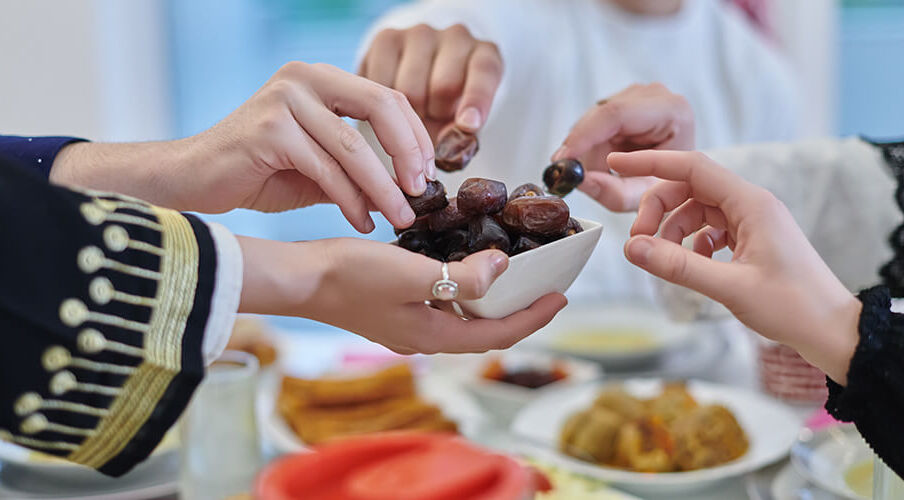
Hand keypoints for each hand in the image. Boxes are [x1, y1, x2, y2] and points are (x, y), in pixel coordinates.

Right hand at [52, 62, 434, 232]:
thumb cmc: (259, 172)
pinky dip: (350, 200)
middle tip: (421, 192)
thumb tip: (409, 185)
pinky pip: (326, 169)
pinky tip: (363, 222)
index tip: (428, 173)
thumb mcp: (320, 163)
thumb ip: (358, 164)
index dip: (414, 135)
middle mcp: (304, 78)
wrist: (193, 180)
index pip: (386, 96)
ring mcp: (285, 100)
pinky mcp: (268, 129)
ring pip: (354, 147)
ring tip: (400, 217)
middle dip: (408, 153)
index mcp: (321, 79)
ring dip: (383, 188)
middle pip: (380, 106)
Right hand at [237, 237, 567, 353]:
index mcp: (433, 335)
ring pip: (463, 319)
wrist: (300, 279)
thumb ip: (461, 277)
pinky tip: (462, 267)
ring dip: (491, 301)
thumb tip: (502, 267)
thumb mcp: (411, 273)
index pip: (498, 334)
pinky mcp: (394, 310)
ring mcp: (407, 326)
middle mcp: (424, 338)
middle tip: (544, 286)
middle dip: (518, 311)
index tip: (560, 296)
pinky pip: (442, 306)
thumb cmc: (349, 276)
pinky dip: (462, 291)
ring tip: (513, 276)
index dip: (533, 317)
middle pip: (484, 330)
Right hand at [359, 24, 502, 139]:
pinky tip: (391, 106)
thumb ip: (460, 137)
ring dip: (408, 113)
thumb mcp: (463, 124)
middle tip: (432, 123)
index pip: (484, 73)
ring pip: (409, 88)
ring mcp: (420, 34)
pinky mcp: (387, 38)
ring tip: (412, 113)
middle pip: (443, 86)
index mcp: (485, 55)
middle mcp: (456, 36)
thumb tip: (446, 149)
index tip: (468, 125)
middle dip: (436, 115)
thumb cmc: (450, 107)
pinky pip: (381, 81)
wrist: (422, 79)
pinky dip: (383, 104)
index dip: (476, 100)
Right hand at [553, 83, 693, 211]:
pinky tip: (603, 160)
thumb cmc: (670, 182)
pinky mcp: (623, 100)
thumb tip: (580, 180)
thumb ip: (614, 192)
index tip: (563, 158)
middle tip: (570, 176)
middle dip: (581, 149)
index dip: (584, 136)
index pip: (617, 114)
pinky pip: (593, 122)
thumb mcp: (644, 195)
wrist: (681, 173)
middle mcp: (654, 95)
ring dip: (587, 150)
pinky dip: (591, 145)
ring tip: (601, 173)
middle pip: (600, 117)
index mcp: (671, 111)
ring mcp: (638, 94)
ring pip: (592, 120)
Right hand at [611, 150, 860, 383]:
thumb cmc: (793, 306)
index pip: (691, 167)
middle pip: (688, 189)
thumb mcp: (730, 287)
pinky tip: (691, 265)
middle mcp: (751, 205)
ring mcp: (751, 221)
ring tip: (663, 260)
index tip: (617, 162)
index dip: (651, 163)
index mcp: (750, 203)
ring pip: (696, 210)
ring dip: (672, 231)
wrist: (831, 330)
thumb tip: (633, 249)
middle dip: (658, 210)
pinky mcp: (751, 239)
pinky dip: (691, 243)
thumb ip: (678, 266)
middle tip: (637, 242)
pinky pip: (709, 229)